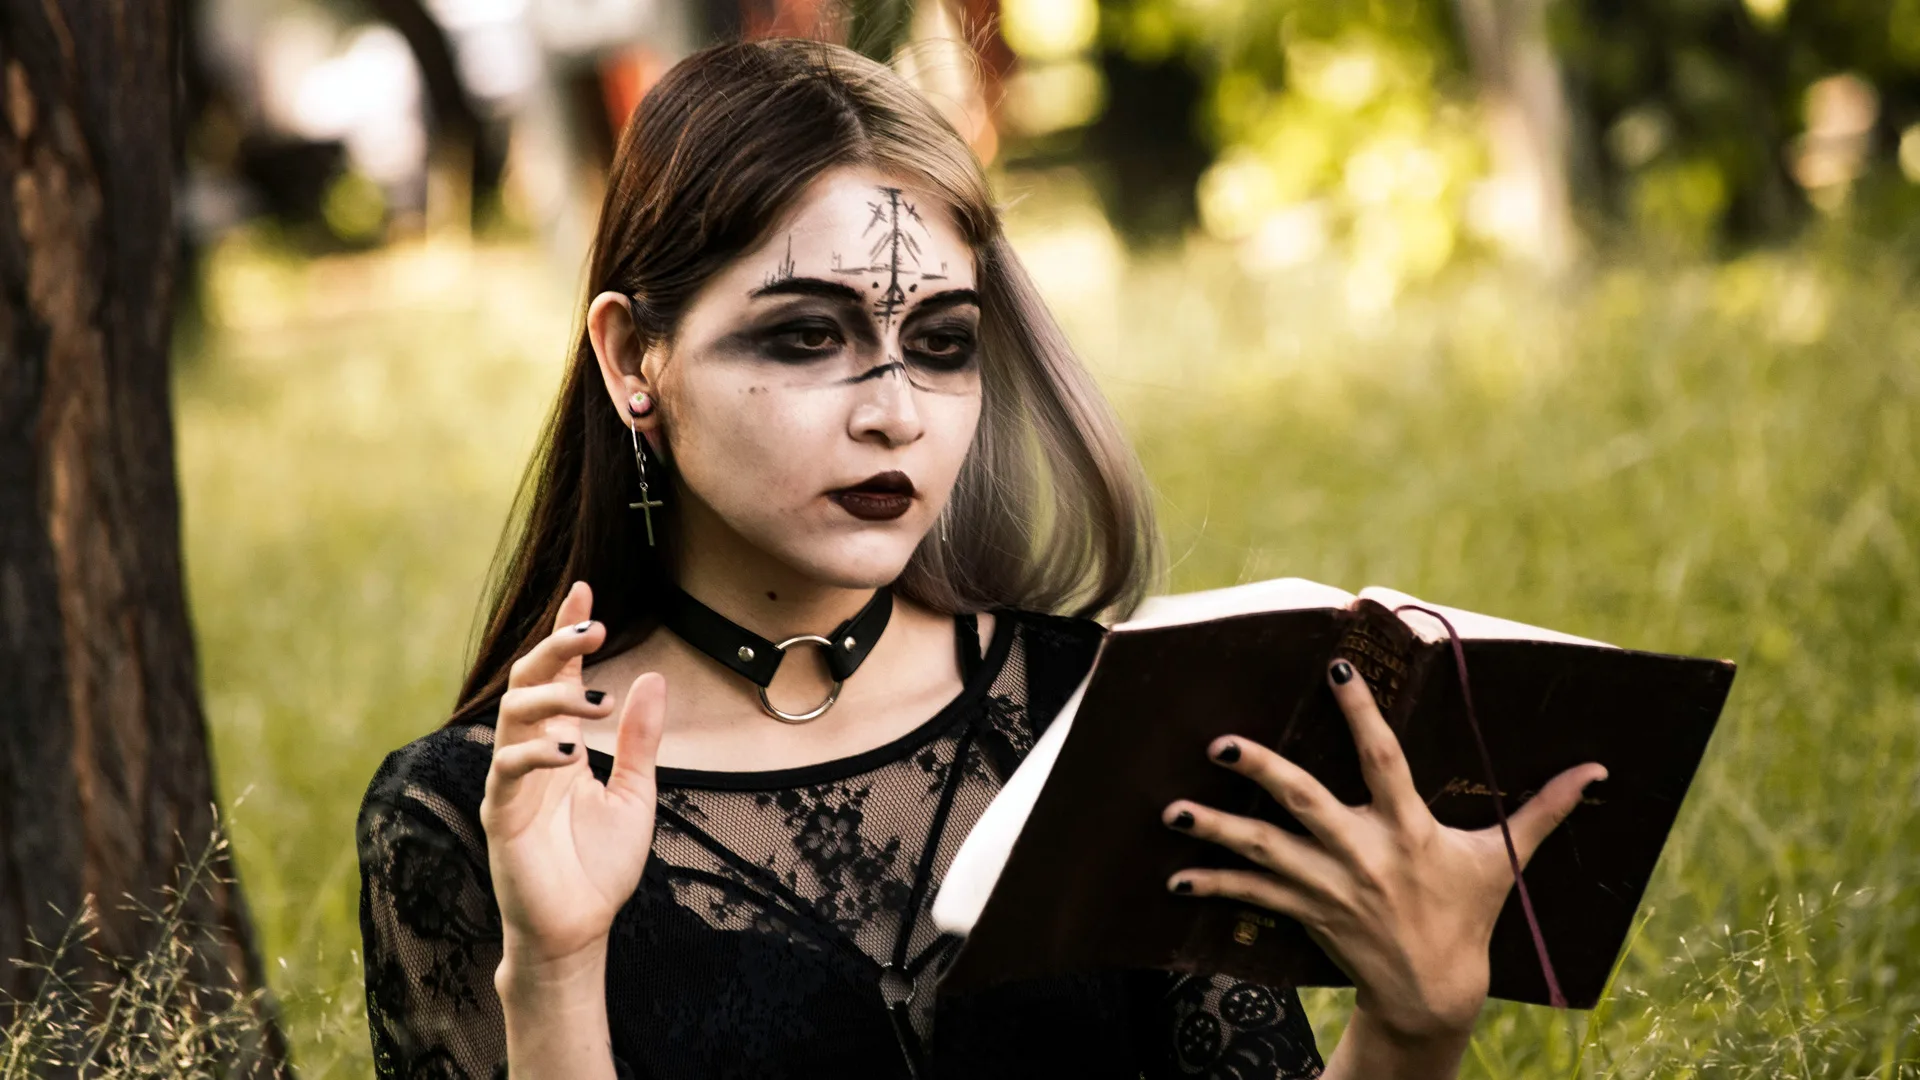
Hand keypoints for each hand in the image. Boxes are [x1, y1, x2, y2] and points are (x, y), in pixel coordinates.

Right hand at [481, 580, 665, 970]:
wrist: (579, 928)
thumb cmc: (600, 865)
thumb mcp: (635, 792)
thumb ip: (640, 740)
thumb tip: (653, 679)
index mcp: (562, 744)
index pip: (560, 676)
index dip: (568, 634)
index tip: (586, 592)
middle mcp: (532, 753)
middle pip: (530, 681)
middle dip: (557, 647)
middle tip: (596, 628)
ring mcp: (512, 780)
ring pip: (513, 714)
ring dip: (552, 696)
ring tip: (595, 699)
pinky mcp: (502, 813)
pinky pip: (507, 768)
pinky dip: (535, 751)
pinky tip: (568, 751)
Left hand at [1162, 659, 1606, 1041]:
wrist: (1434, 993)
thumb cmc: (1468, 915)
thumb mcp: (1504, 862)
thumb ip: (1543, 811)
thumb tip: (1596, 770)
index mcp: (1409, 831)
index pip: (1384, 761)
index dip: (1361, 715)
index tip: (1335, 671)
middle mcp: (1364, 854)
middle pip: (1304, 804)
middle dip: (1262, 773)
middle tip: (1220, 744)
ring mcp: (1329, 886)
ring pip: (1263, 851)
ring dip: (1215, 830)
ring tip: (1173, 810)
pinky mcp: (1306, 912)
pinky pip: (1251, 896)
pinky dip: (1214, 884)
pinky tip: (1178, 874)